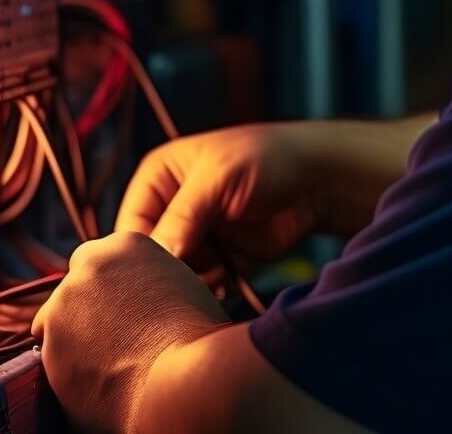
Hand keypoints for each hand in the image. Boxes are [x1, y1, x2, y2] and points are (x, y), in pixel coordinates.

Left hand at [31, 231, 228, 432]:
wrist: (182, 381)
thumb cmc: (197, 338)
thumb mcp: (181, 286)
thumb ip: (147, 280)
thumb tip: (138, 297)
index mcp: (123, 246)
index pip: (97, 261)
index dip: (106, 290)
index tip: (118, 312)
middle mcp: (86, 269)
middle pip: (73, 290)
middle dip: (84, 313)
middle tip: (114, 341)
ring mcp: (61, 308)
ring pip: (56, 326)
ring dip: (74, 341)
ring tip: (112, 365)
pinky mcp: (49, 349)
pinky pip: (54, 362)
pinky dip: (70, 373)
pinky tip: (101, 384)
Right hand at [115, 123, 320, 276]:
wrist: (320, 179)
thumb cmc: (267, 160)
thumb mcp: (217, 179)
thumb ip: (182, 218)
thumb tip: (155, 257)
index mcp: (159, 179)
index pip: (130, 226)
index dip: (138, 255)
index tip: (150, 279)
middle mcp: (173, 209)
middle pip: (151, 256)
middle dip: (165, 274)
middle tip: (183, 286)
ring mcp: (199, 236)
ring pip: (176, 275)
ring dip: (189, 285)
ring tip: (210, 282)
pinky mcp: (223, 259)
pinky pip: (204, 284)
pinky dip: (210, 290)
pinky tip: (223, 287)